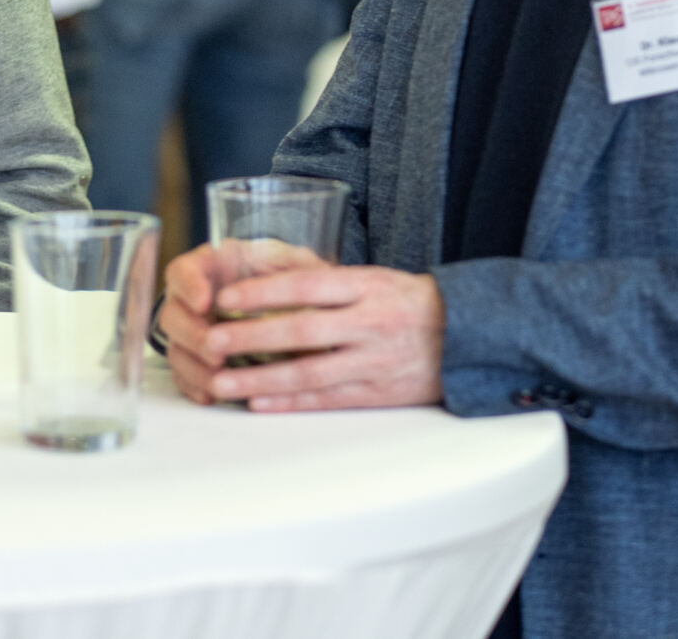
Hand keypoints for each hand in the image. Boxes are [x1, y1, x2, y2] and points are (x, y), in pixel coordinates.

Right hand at [158, 239, 326, 401]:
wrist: (299, 315)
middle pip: (172, 315)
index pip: (183, 271)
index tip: (205, 302)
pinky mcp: (198, 362)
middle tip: (214, 348)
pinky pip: (184, 378)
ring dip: (194, 366)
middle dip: (192, 334)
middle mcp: (194, 300)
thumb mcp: (297, 266)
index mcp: (212, 268)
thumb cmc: (293, 285)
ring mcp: (193, 333)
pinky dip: (194, 387)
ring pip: (176, 350)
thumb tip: (305, 273)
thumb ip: (294, 266)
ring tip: (218, 375)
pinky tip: (212, 393)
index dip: (188, 286)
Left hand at [167, 248, 445, 411]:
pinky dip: (290, 402)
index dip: (263, 291)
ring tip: (221, 383)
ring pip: (309, 372)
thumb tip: (265, 275)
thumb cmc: (408, 303)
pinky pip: (327, 399)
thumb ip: (327, 282)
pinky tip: (259, 402)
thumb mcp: (374, 278)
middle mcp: (370, 323)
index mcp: (367, 286)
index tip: (225, 298)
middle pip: (302, 330)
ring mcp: (374, 361)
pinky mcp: (378, 394)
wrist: (466, 337)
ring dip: (261, 379)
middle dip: (252, 337)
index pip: (307, 284)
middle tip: (211, 342)